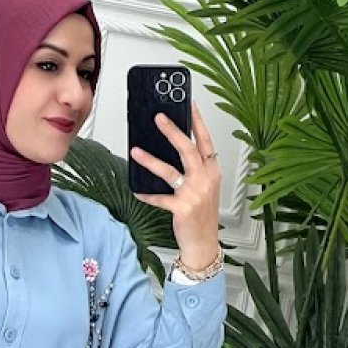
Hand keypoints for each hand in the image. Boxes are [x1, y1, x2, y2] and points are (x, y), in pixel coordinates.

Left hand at [130, 100, 220, 271]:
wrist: (204, 243)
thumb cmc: (202, 215)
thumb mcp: (205, 188)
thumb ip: (195, 170)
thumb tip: (173, 151)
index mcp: (212, 171)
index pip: (206, 141)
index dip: (198, 122)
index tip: (189, 104)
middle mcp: (205, 179)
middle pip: (188, 149)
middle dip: (172, 131)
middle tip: (158, 117)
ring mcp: (194, 194)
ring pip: (169, 171)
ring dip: (150, 160)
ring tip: (135, 151)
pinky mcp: (182, 209)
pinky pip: (160, 199)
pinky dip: (147, 195)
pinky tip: (136, 191)